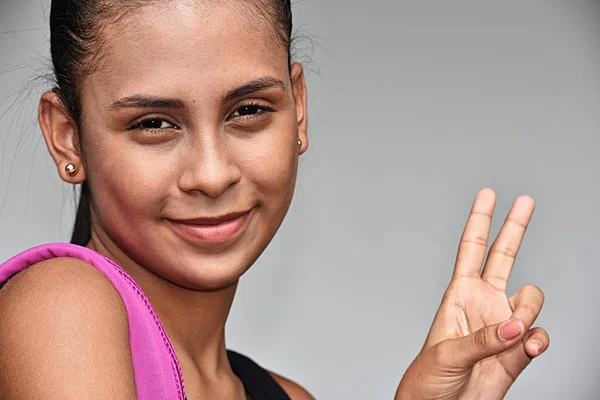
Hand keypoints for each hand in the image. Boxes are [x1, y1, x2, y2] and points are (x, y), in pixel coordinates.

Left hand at [395, 189, 548, 399]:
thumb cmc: (428, 379)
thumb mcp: (446, 354)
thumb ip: (482, 339)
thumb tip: (515, 327)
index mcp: (459, 294)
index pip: (471, 250)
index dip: (479, 221)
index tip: (488, 194)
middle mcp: (484, 304)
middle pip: (504, 256)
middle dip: (515, 227)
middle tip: (526, 200)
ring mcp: (503, 325)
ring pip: (530, 300)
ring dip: (527, 313)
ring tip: (511, 335)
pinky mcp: (518, 351)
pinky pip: (538, 336)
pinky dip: (537, 341)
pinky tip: (526, 348)